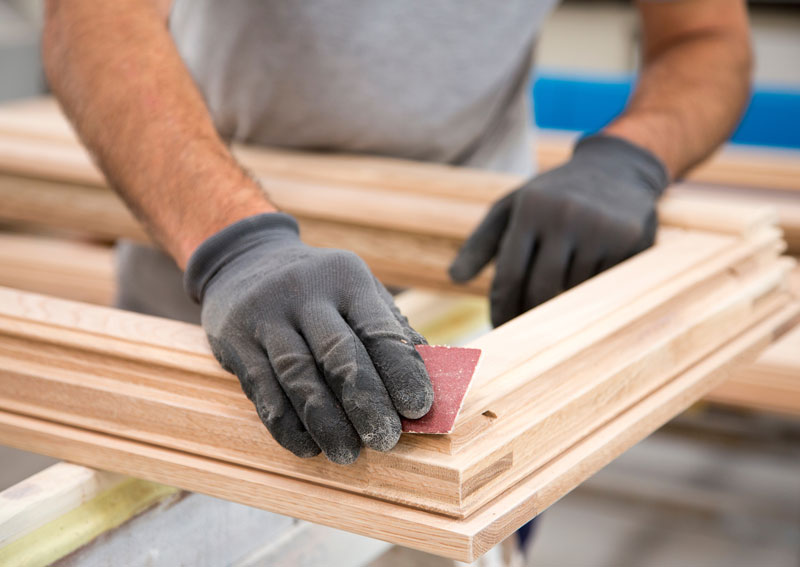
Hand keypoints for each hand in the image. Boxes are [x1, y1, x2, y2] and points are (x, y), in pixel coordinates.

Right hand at [184, 213, 432, 463]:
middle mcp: (305, 291)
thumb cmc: (320, 288)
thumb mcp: (356, 291)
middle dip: (366, 402)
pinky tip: (307, 446)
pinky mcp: (234, 339)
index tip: (419, 408)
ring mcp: (265, 313)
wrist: (245, 258)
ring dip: (326, 422)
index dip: (401, 370)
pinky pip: (262, 389)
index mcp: (347, 278)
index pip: (378, 327)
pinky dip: (287, 424)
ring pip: (299, 376)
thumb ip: (391, 330)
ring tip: (348, 453)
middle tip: (386, 441)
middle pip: (339, 354)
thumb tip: (433, 382)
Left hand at [450, 134, 668, 326]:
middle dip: (529, 319)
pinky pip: (603, 287)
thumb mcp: (511, 208)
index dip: (502, 310)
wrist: (616, 169)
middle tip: (522, 336)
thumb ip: (480, 243)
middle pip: (541, 291)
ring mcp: (600, 228)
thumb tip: (454, 278)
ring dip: (560, 310)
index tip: (498, 329)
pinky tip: (585, 294)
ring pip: (573, 294)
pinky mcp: (630, 240)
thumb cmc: (550, 197)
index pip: (509, 275)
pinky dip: (590, 297)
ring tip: (552, 315)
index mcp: (530, 209)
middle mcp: (565, 215)